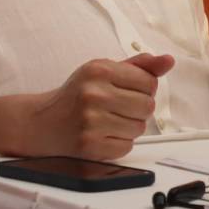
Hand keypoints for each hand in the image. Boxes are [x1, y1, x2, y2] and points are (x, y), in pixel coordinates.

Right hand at [18, 53, 173, 158]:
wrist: (39, 123)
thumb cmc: (77, 95)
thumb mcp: (103, 71)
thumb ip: (139, 66)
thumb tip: (169, 61)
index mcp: (99, 70)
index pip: (149, 82)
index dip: (144, 90)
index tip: (127, 92)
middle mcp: (93, 94)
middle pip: (147, 106)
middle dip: (138, 109)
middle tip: (117, 109)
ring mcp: (90, 121)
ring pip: (139, 128)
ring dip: (129, 128)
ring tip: (108, 122)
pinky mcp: (89, 146)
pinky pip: (126, 147)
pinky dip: (119, 143)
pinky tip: (102, 135)